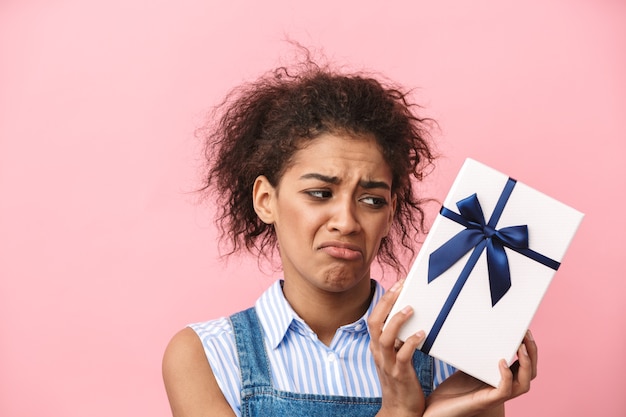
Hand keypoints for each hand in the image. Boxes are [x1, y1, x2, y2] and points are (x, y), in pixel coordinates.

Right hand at [369, 279, 425, 416]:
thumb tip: (408, 319)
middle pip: (374, 323)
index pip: (374, 318)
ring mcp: (388, 364)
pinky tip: (421, 334)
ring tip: (410, 308)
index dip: (384, 301)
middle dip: (386, 303)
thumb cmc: (401, 381)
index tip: (397, 285)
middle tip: (400, 287)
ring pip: (384, 338)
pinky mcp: (400, 374)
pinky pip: (403, 356)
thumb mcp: (394, 357)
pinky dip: (411, 342)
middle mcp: (379, 354)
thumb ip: (398, 340)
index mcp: (376, 348)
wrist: (400, 410)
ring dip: (396, 321)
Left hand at [424, 331, 537, 416]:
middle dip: (532, 353)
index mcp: (500, 380)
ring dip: (526, 364)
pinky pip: (504, 390)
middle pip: (530, 374)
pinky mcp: (486, 401)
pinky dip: (506, 376)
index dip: (529, 350)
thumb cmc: (450, 390)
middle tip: (526, 334)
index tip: (525, 331)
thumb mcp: (466, 366)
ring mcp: (495, 396)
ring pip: (524, 384)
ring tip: (521, 347)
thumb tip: (478, 331)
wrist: (436, 409)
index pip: (523, 366)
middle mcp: (501, 389)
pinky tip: (501, 362)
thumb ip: (475, 354)